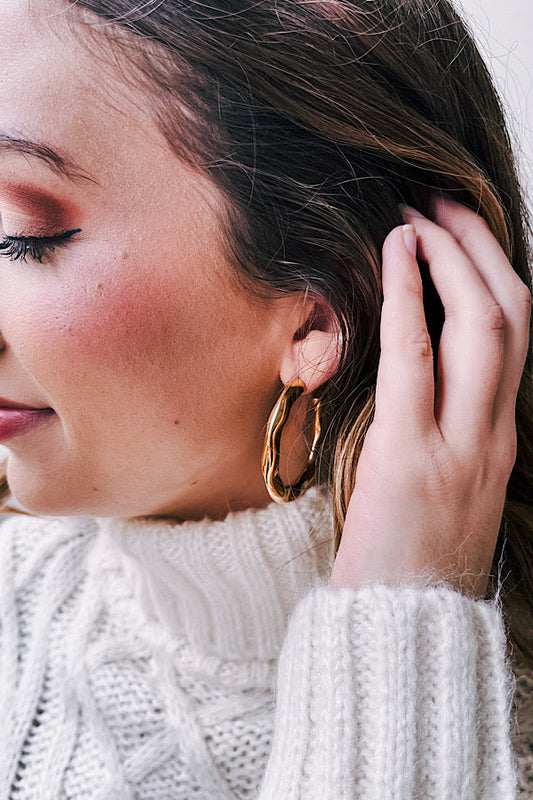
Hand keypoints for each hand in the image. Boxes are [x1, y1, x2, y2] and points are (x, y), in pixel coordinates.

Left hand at [330, 198, 530, 596]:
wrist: (402, 631)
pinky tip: (393, 255)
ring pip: (483, 327)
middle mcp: (495, 435)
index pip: (516, 339)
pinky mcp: (414, 458)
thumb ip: (447, 433)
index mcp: (502, 441)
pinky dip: (407, 299)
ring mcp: (464, 445)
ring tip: (418, 214)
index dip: (493, 275)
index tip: (461, 235)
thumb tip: (420, 378)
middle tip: (442, 201)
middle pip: (512, 316)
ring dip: (454, 259)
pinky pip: (417, 360)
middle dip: (481, 248)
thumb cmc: (416, 559)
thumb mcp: (447, 490)